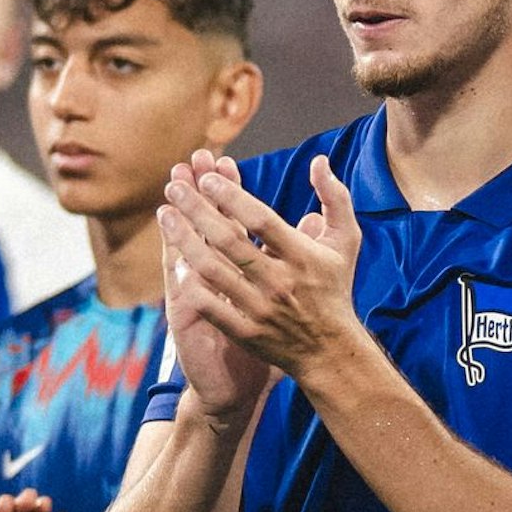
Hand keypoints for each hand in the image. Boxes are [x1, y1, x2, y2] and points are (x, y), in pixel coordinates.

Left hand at [159, 151, 363, 389]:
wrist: (330, 351)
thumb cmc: (333, 288)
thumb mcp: (346, 241)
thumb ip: (335, 198)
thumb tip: (318, 160)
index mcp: (302, 256)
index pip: (261, 219)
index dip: (231, 196)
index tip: (207, 177)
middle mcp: (280, 282)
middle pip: (230, 241)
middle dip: (197, 210)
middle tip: (173, 187)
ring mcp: (262, 309)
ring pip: (214, 271)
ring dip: (184, 241)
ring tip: (165, 216)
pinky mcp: (247, 334)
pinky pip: (212, 308)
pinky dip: (193, 286)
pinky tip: (176, 263)